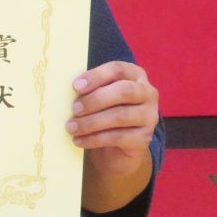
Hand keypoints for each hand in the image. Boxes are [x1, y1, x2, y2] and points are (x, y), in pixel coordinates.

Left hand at [68, 60, 157, 211]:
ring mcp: (149, 117)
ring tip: (71, 127)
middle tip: (73, 109)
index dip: (96, 76)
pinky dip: (94, 139)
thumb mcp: (100, 97)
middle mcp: (148, 93)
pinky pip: (117, 137)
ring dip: (91, 122)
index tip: (75, 86)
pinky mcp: (144, 139)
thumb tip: (67, 89)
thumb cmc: (105, 113)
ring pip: (120, 116)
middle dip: (95, 99)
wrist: (119, 147)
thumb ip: (91, 89)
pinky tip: (78, 140)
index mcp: (135, 75)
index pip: (118, 69)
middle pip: (124, 91)